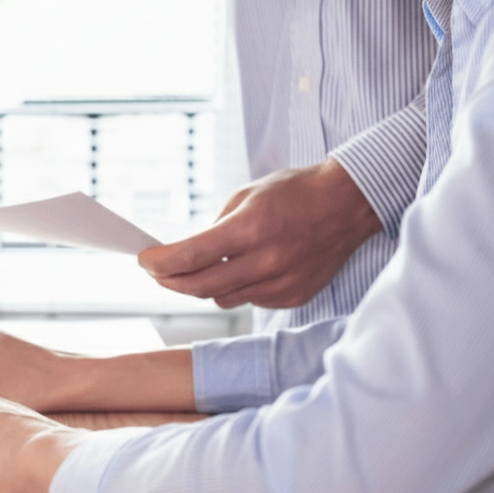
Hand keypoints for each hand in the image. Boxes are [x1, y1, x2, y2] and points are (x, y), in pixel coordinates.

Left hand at [138, 158, 382, 308]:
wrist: (349, 204)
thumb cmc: (295, 192)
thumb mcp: (246, 196)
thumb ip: (215, 228)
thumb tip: (186, 255)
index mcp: (250, 228)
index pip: (189, 257)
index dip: (159, 263)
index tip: (144, 261)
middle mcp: (266, 260)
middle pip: (199, 287)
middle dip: (170, 281)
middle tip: (157, 273)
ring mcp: (282, 282)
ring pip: (223, 298)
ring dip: (204, 286)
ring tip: (199, 269)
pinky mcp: (294, 296)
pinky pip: (250, 300)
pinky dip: (237, 288)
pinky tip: (241, 270)